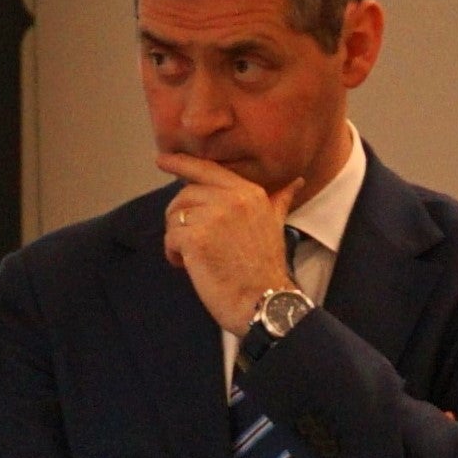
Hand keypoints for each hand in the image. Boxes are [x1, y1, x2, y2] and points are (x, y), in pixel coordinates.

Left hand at [157, 154, 304, 333]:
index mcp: (249, 192)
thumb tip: (295, 182)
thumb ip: (278, 200)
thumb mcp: (275, 224)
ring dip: (176, 239)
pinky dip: (173, 254)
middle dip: (179, 218)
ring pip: (174, 217)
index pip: (208, 170)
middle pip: (184, 195)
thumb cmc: (264, 266)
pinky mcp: (196, 238)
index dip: (182, 163)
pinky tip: (188, 266)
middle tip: (189, 242)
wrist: (263, 298)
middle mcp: (233, 198)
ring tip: (195, 257)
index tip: (162, 159)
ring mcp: (214, 217)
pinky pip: (169, 237)